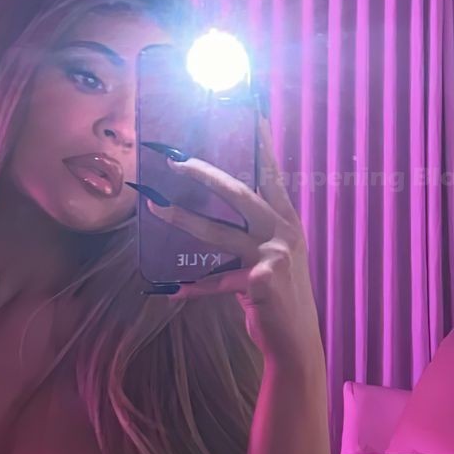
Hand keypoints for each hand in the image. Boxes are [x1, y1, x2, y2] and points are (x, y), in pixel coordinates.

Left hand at [146, 115, 324, 371]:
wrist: (297, 343)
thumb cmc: (279, 299)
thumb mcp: (272, 259)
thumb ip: (253, 237)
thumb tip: (218, 219)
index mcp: (288, 222)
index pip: (272, 174)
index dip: (261, 142)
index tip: (250, 110)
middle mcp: (285, 233)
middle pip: (240, 193)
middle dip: (205, 173)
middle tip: (175, 161)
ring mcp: (274, 257)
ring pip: (219, 232)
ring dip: (184, 219)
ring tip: (156, 208)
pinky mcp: (260, 283)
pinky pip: (216, 282)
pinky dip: (193, 287)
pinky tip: (170, 290)